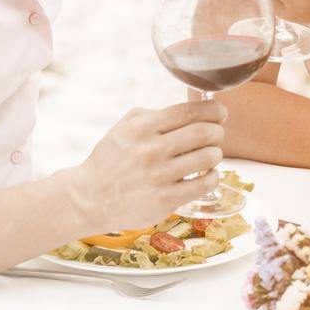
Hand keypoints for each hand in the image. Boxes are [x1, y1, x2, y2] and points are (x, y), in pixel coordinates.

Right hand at [66, 99, 226, 231]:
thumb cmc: (112, 159)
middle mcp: (150, 150)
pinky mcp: (165, 200)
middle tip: (216, 134)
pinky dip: (213, 177)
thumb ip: (156, 114)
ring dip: (216, 154)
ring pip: (208, 157)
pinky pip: (204, 184)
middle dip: (217, 131)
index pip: (189, 111)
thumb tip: (193, 109)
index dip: (213, 109)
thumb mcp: (125, 127)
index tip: (220, 112)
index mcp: (141, 128)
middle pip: (204, 132)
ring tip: (211, 155)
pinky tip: (207, 175)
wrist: (89, 198)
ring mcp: (158, 176)